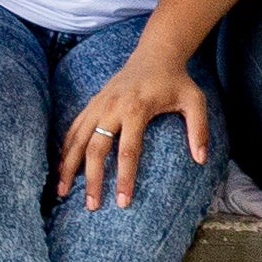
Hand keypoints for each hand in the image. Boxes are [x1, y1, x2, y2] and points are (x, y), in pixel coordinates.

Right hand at [56, 49, 213, 212]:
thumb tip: (201, 159)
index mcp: (137, 108)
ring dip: (68, 166)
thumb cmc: (176, 81)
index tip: (123, 202)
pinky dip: (64, 149)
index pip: (128, 150)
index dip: (124, 178)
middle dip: (92, 179)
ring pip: (77, 140)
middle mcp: (112, 107)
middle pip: (96, 149)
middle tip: (91, 206)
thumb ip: (199, 129)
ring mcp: (98, 104)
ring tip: (61, 192)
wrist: (155, 55)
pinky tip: (60, 168)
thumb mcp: (195, 100)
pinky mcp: (91, 103)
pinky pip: (73, 129)